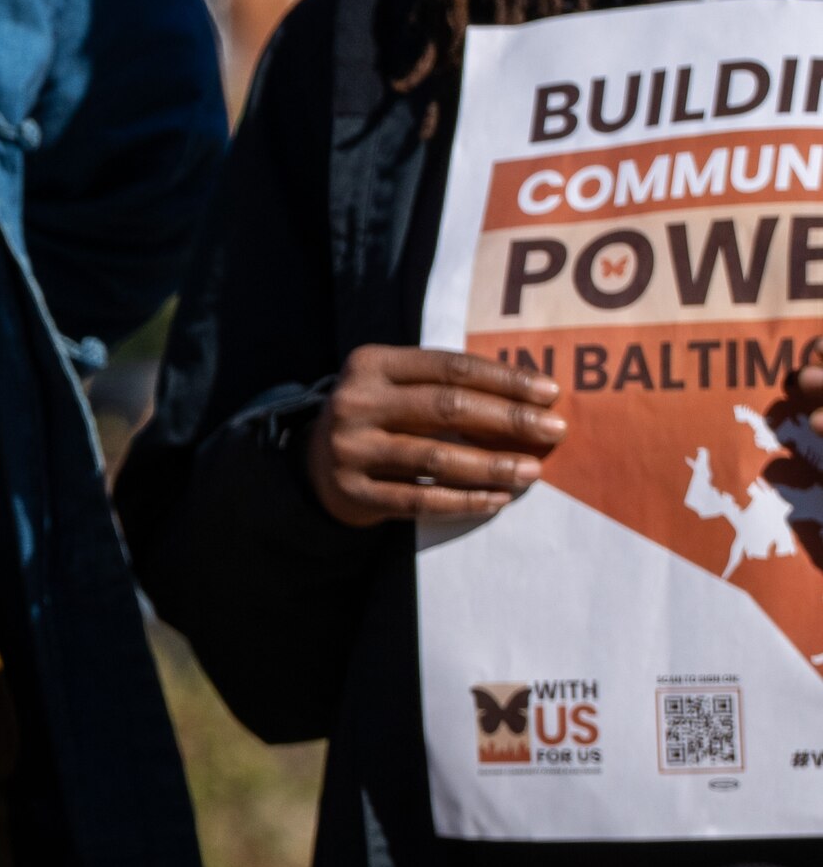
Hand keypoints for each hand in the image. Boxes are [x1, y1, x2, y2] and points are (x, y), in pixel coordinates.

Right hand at [306, 343, 571, 527]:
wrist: (312, 462)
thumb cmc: (379, 417)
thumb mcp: (397, 385)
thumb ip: (446, 385)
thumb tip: (531, 399)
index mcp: (371, 365)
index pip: (450, 367)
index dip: (504, 380)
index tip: (549, 394)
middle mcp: (355, 402)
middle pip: (446, 408)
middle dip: (509, 420)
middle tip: (554, 431)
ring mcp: (350, 448)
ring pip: (436, 458)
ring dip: (492, 466)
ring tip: (532, 472)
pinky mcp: (352, 491)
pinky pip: (419, 500)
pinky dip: (464, 501)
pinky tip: (497, 500)